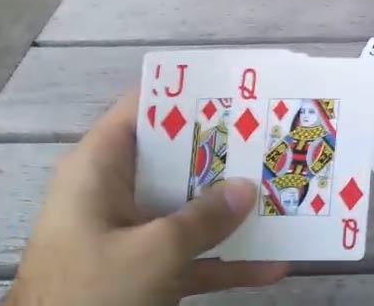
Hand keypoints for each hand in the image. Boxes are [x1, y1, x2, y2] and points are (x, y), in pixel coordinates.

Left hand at [6, 93, 287, 305]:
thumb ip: (202, 220)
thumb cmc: (88, 290)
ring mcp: (129, 236)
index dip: (189, 94)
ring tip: (285, 197)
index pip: (144, 109)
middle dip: (226, 156)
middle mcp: (114, 193)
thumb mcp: (151, 253)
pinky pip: (190, 257)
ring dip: (233, 213)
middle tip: (277, 141)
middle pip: (176, 161)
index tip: (240, 88)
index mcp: (100, 168)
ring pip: (189, 212)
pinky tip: (271, 267)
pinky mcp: (141, 273)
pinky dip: (225, 262)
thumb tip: (247, 188)